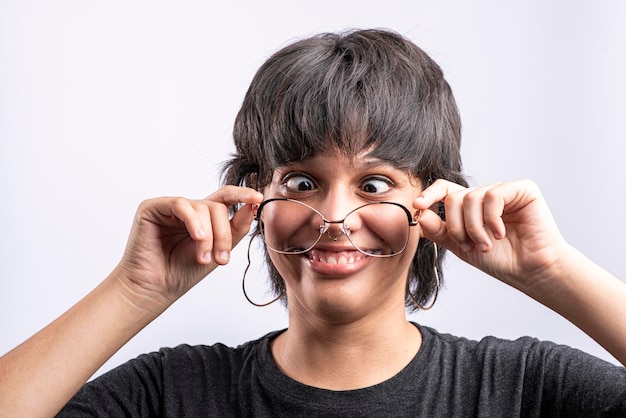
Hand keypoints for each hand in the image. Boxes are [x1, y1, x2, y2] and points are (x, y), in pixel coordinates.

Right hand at [115, 186, 263, 306]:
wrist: (155, 289)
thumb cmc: (181, 273)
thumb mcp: (218, 250)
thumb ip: (235, 229)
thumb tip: (252, 206)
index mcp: (203, 217)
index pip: (225, 198)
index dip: (242, 195)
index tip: (258, 199)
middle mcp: (188, 210)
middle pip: (217, 206)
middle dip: (224, 234)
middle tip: (221, 260)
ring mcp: (170, 207)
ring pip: (202, 207)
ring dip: (208, 235)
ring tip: (203, 258)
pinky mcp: (152, 208)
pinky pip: (180, 204)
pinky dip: (193, 221)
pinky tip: (197, 237)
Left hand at [413, 179, 568, 292]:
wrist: (530, 271)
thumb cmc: (500, 259)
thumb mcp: (461, 246)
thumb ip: (439, 230)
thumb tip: (419, 213)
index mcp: (470, 206)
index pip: (444, 189)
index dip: (430, 195)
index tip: (417, 206)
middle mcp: (485, 195)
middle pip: (455, 197)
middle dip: (458, 226)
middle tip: (471, 245)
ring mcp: (504, 191)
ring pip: (471, 197)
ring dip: (475, 227)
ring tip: (487, 243)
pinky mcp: (522, 190)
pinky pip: (493, 195)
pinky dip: (492, 218)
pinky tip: (501, 232)